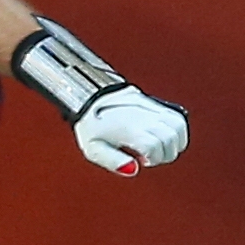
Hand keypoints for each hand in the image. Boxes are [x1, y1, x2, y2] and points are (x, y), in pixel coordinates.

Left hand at [73, 85, 188, 176]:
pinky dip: (178, 130)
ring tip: (159, 147)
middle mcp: (142, 116)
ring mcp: (150, 107)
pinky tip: (166, 137)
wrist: (89, 98)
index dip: (152, 158)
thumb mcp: (93, 148)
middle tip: (150, 156)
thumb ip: (113, 162)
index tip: (142, 160)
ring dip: (175, 143)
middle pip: (170, 137)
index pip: (153, 145)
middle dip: (165, 154)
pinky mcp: (154, 103)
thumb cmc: (92, 125)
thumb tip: (134, 169)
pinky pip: (177, 117)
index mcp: (127, 128)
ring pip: (178, 126)